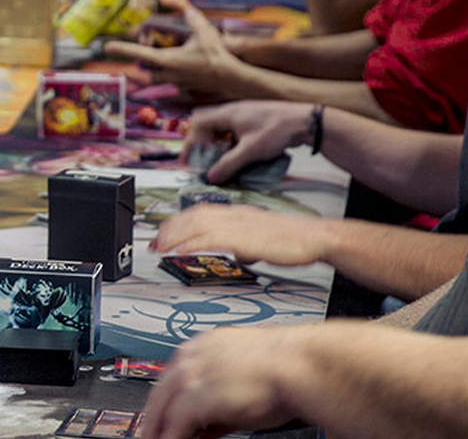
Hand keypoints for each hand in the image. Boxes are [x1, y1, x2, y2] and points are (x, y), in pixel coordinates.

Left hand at [104, 0, 242, 95]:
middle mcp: (168, 74)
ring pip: (156, 78)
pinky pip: (169, 82)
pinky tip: (180, 67)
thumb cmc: (216, 53)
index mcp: (168, 60)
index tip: (107, 47)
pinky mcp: (184, 88)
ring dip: (153, 70)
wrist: (231, 78)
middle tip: (141, 51)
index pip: (139, 53)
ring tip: (159, 58)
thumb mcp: (202, 28)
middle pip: (145, 70)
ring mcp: (176, 83)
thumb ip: (187, 11)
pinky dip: (168, 75)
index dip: (122, 49)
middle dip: (140, 62)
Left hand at [142, 326, 303, 438]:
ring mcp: (192, 376)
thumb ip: (221, 398)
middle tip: (151, 434)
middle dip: (154, 417)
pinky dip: (170, 438)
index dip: (166, 400)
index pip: (174, 376)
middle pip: (161, 392)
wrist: (298, 365)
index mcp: (204, 346)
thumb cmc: (285, 367)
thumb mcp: (244, 378)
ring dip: (157, 429)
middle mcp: (193, 357)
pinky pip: (174, 425)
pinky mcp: (195, 397)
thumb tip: (209, 423)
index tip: (162, 414)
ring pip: (163, 408)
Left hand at [152, 202, 331, 267]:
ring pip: (196, 225)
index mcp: (237, 213)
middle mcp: (234, 215)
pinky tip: (179, 251)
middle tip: (154, 242)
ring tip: (159, 247)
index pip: (200, 212)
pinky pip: (209, 239)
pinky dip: (190, 244)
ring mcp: (237, 224)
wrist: (313, 237)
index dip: (179, 221)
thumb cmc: (293, 240)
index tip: (165, 231)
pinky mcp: (242, 237)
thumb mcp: (263, 241)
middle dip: (170, 229)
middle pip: (193, 216)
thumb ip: (247, 245)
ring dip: (174, 237)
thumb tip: (240, 254)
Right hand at [186, 99, 313, 183]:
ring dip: (215, 142)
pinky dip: (227, 141)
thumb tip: (211, 177)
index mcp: (228, 114)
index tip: (192, 160)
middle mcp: (232, 111)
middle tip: (201, 158)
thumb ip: (229, 164)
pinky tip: (235, 153)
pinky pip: (231, 129)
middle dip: (200, 141)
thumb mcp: (250, 151)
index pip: (198, 124)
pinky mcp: (251, 121)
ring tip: (217, 158)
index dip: (192, 142)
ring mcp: (242, 115)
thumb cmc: (276, 131)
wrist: (303, 121)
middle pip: (205, 122)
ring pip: (219, 126)